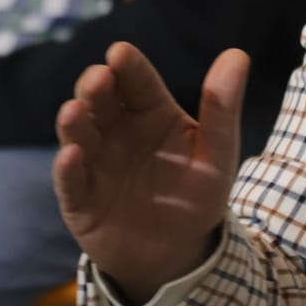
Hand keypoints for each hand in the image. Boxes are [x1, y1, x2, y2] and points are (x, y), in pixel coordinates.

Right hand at [52, 42, 246, 305]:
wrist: (179, 254)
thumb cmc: (198, 194)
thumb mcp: (217, 155)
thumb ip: (223, 108)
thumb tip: (238, 54)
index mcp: (151, 112)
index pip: (137, 81)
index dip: (128, 66)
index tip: (120, 52)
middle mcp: (117, 130)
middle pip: (101, 100)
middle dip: (95, 85)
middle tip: (99, 78)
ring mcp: (95, 162)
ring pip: (79, 134)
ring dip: (74, 121)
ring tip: (75, 111)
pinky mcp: (80, 198)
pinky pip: (70, 180)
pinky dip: (67, 167)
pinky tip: (71, 155)